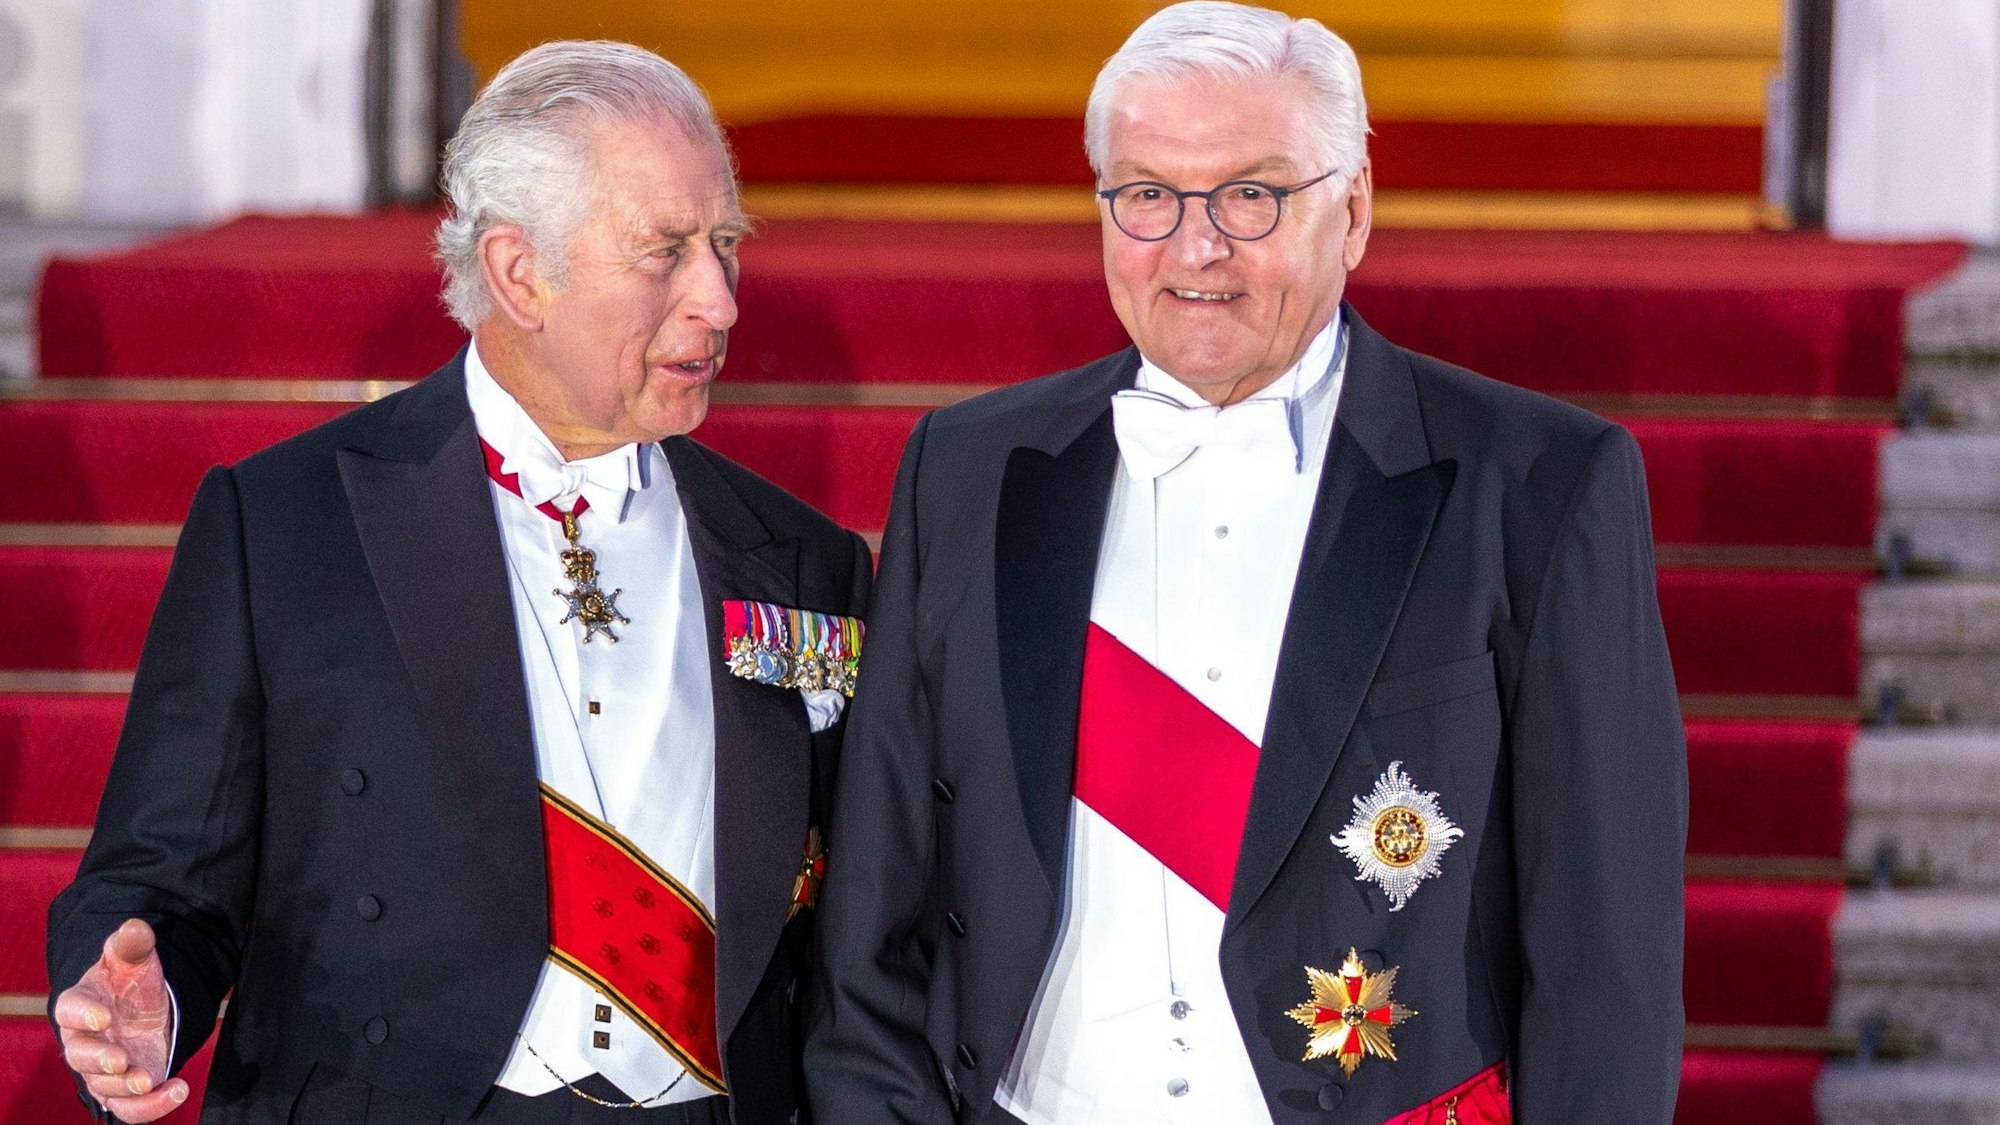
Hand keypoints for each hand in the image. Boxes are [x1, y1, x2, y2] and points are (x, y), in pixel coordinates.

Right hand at [53, 919, 187, 1121]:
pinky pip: (128, 1108)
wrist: (139, 1010)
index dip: (83, 1015)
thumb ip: (132, 945)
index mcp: (80, 1005)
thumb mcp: (133, 960)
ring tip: (148, 1080)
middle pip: (80, 1056)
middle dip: (98, 1060)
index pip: (70, 1010)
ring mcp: (102, 1069)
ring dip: (124, 1087)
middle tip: (121, 1060)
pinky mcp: (124, 1088)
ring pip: (103, 1086)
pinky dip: (149, 1108)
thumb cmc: (129, 983)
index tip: (102, 1016)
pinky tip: (178, 1091)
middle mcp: (84, 1041)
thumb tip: (135, 926)